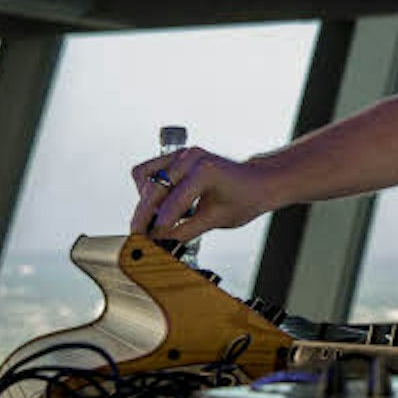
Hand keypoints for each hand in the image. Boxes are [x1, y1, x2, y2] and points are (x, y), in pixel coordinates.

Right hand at [129, 146, 275, 242]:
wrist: (258, 182)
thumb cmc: (245, 198)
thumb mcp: (216, 220)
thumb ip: (184, 232)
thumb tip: (158, 244)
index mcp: (205, 171)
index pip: (172, 204)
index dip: (159, 228)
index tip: (150, 243)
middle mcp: (190, 157)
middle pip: (153, 190)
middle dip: (143, 217)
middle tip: (139, 237)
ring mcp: (182, 154)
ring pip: (143, 176)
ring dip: (145, 200)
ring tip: (155, 220)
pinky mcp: (176, 156)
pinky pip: (148, 171)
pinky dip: (148, 189)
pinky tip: (162, 205)